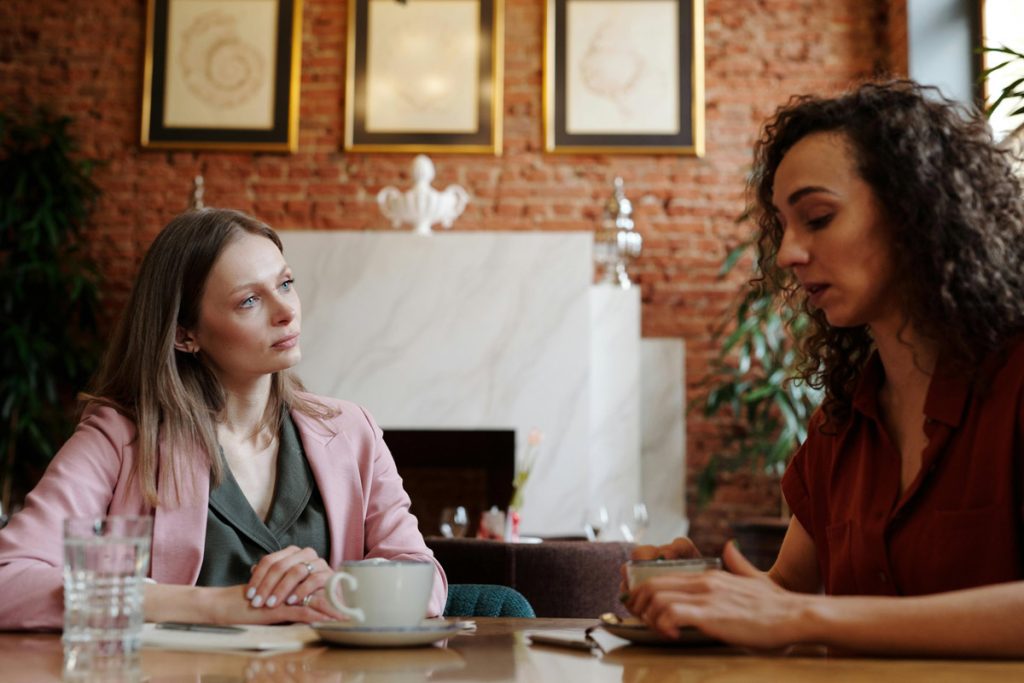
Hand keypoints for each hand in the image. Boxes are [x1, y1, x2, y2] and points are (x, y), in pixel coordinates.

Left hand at [246, 546, 337, 616]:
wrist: (330, 599)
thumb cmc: (302, 592)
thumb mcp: (283, 584)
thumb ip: (270, 576)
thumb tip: (252, 568)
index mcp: (291, 552)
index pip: (269, 560)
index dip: (257, 578)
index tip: (249, 595)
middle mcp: (305, 553)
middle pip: (280, 566)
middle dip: (267, 586)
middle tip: (258, 603)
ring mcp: (319, 562)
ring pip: (296, 571)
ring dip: (281, 589)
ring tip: (272, 604)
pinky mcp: (330, 574)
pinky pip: (314, 580)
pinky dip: (301, 591)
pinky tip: (291, 602)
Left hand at [624, 540, 806, 649]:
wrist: (796, 615)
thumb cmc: (778, 605)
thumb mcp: (754, 578)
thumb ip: (738, 564)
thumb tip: (730, 547)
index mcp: (710, 576)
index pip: (662, 577)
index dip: (645, 593)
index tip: (642, 609)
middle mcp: (704, 581)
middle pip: (652, 586)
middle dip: (638, 605)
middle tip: (642, 621)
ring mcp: (706, 596)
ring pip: (656, 598)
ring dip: (649, 617)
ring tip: (658, 630)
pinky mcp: (711, 614)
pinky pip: (672, 614)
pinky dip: (664, 624)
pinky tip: (673, 635)